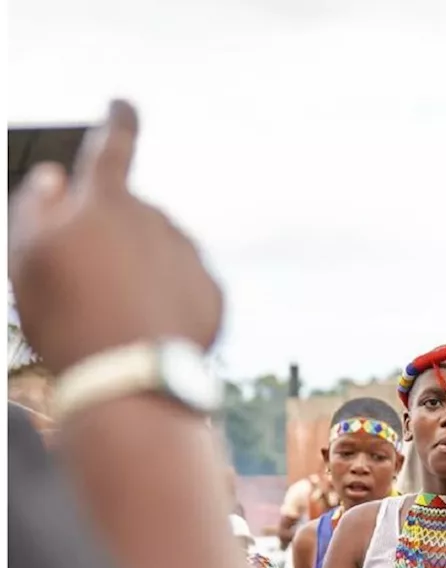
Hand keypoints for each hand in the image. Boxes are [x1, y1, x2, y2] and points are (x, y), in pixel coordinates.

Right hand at [8, 100, 222, 374]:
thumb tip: (55, 178)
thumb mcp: (26, 259)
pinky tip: (146, 331)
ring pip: (157, 255)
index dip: (116, 121)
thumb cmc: (68, 317)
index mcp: (107, 201)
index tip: (122, 105)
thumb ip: (34, 207)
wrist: (133, 378)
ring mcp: (190, 256)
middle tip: (86, 292)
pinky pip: (183, 289)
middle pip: (130, 219)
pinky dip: (164, 303)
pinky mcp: (213, 293)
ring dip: (138, 276)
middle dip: (111, 243)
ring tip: (114, 318)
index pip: (114, 145)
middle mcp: (157, 219)